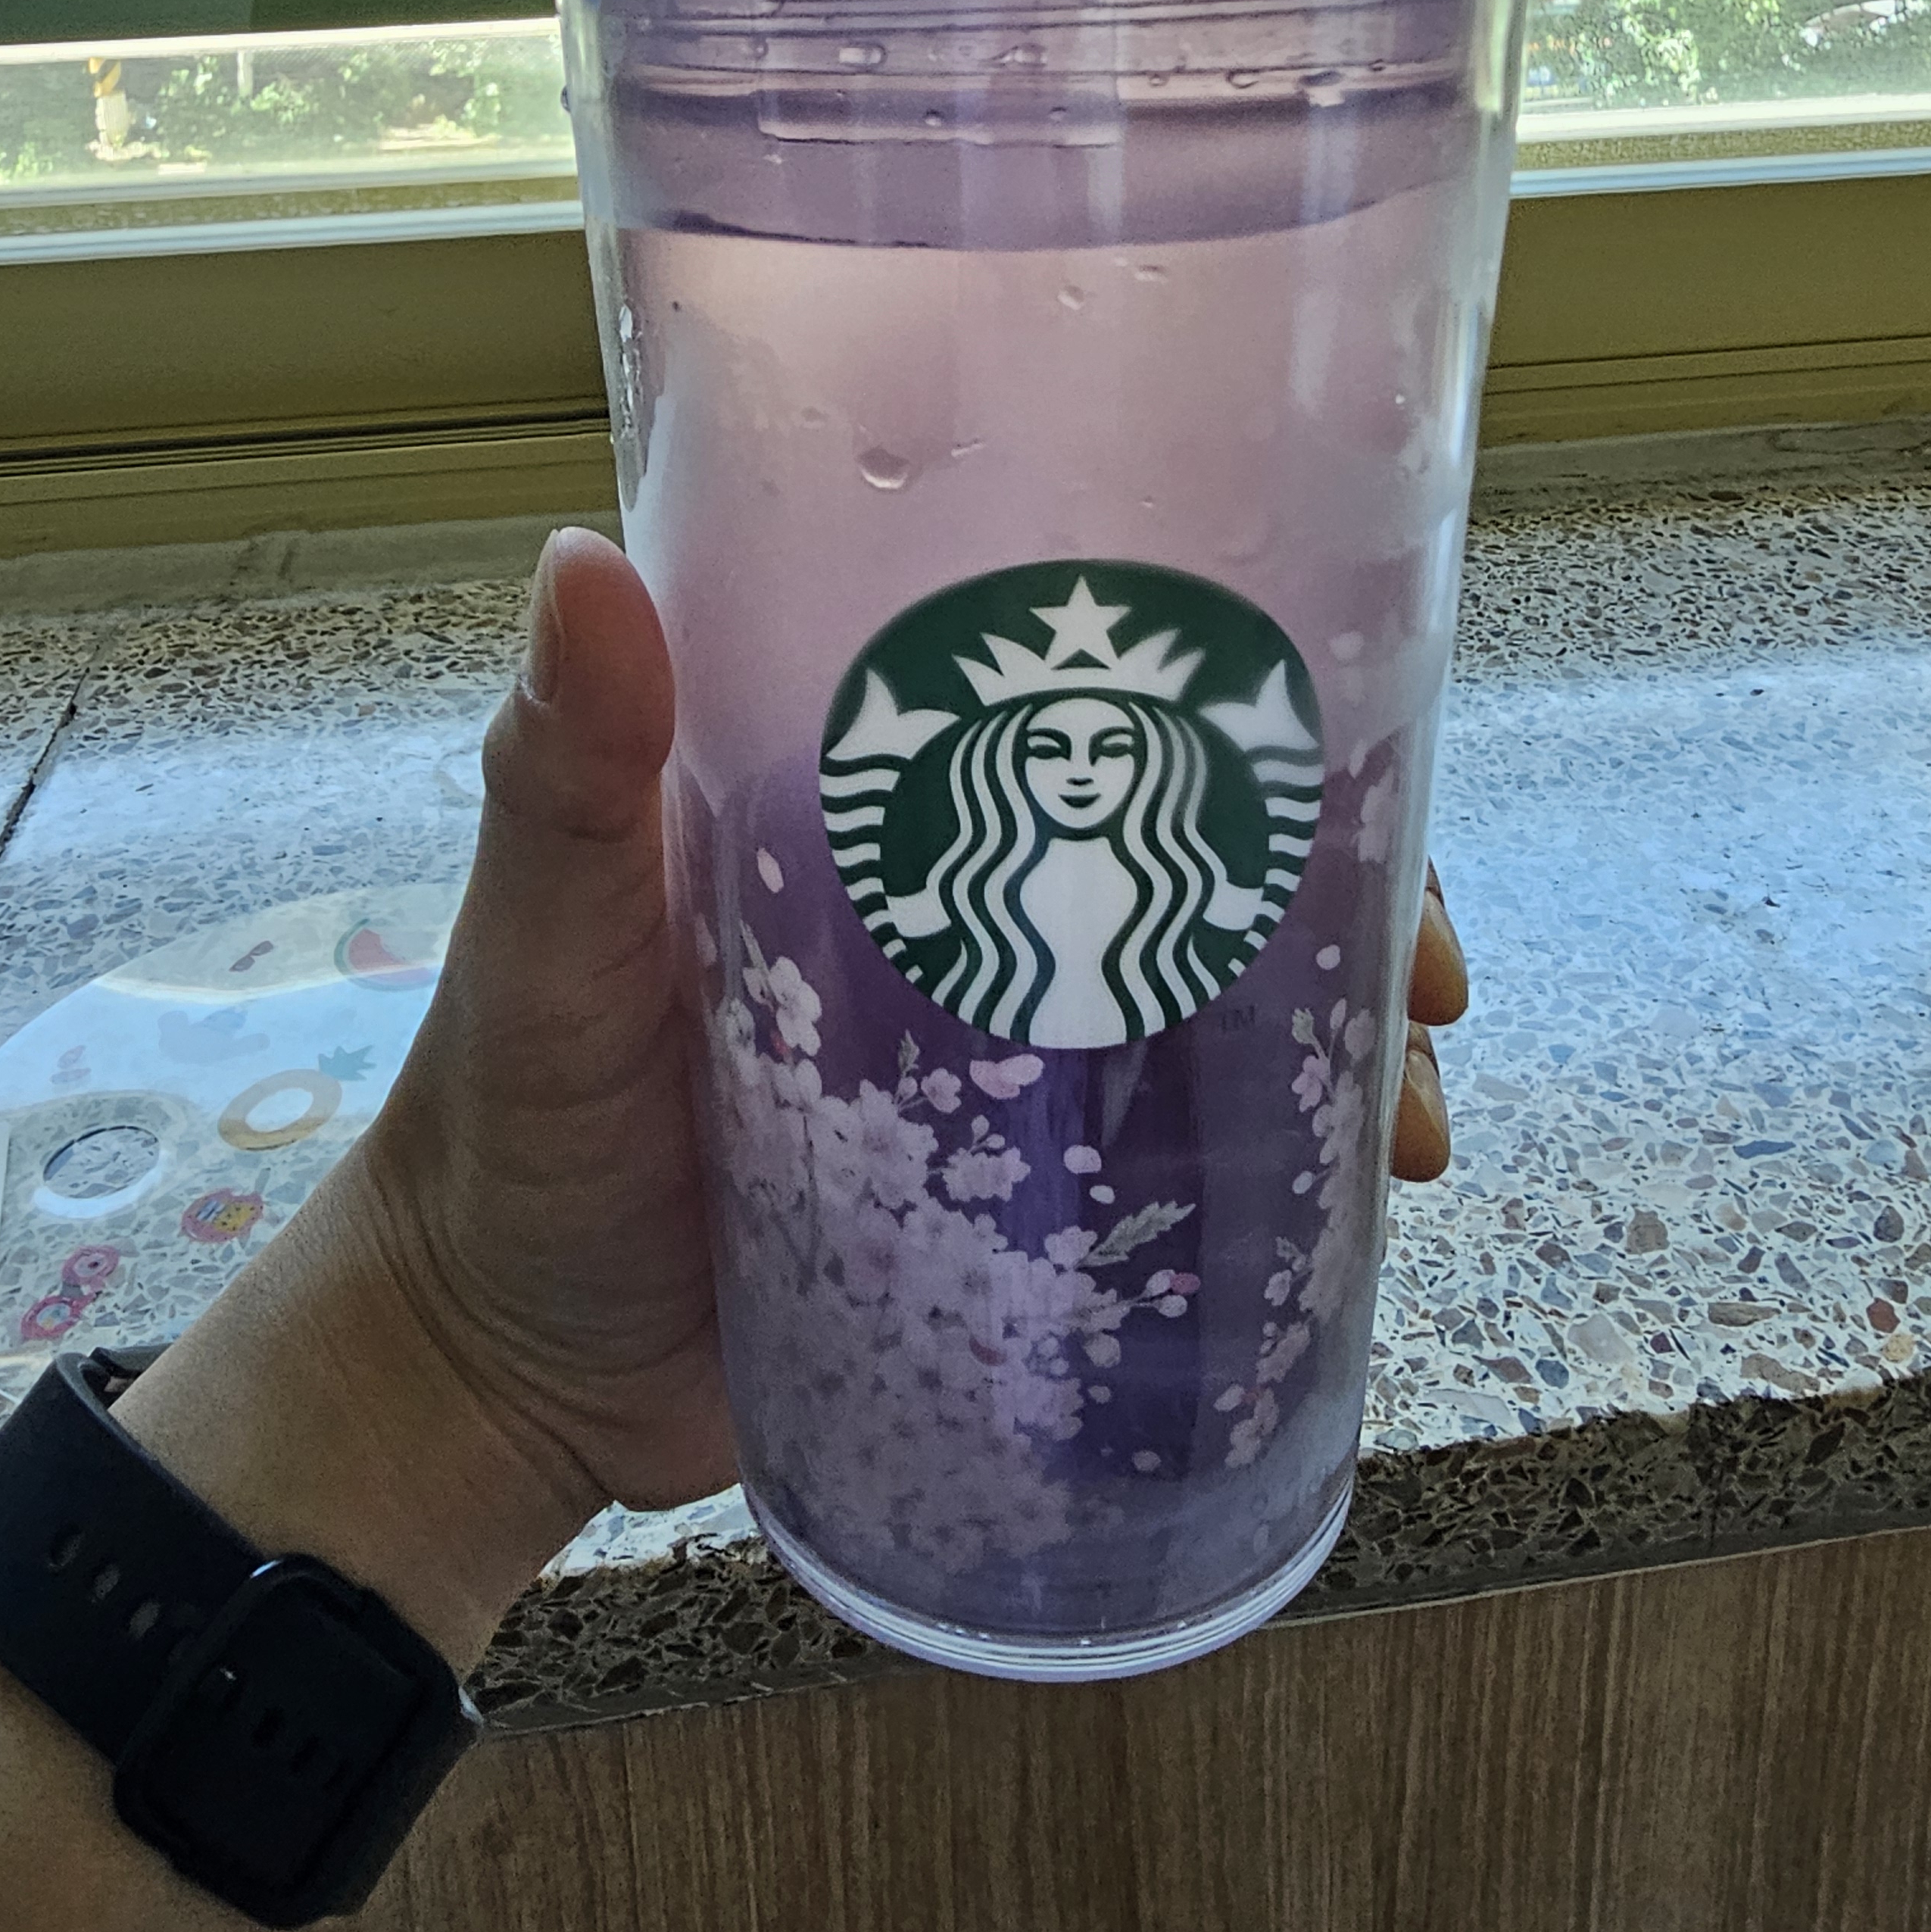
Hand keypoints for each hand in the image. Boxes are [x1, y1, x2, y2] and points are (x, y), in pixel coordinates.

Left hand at [126, 530, 1470, 1654]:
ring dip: (1344, 1037)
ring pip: (1214, 999)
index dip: (1232, 704)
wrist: (498, 1372)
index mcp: (868, 792)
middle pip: (1192, 845)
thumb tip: (583, 559)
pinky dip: (1281, 1169)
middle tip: (1432, 972)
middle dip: (1343, 886)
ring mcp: (995, 1046)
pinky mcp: (1011, 1191)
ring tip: (1417, 1125)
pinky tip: (1365, 1211)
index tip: (1353, 744)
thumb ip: (564, 775)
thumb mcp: (542, 938)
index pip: (1075, 695)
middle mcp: (958, 894)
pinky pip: (1175, 1154)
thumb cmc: (506, 1125)